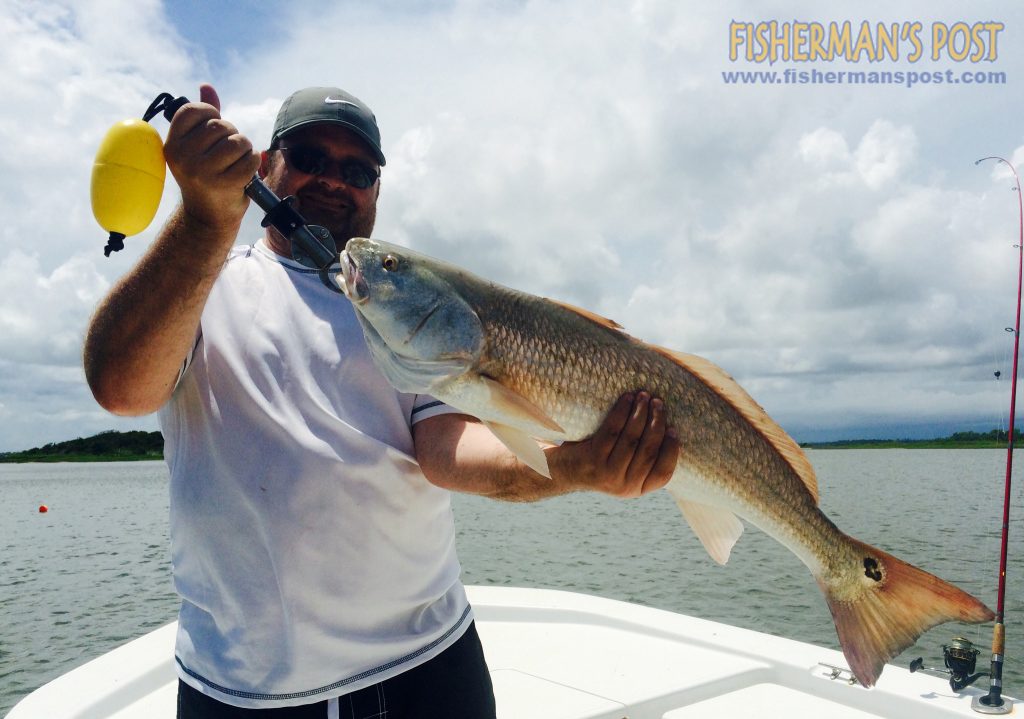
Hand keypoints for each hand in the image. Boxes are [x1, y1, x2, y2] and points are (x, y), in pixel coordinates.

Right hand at [163, 84, 259, 231]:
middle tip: (229, 151)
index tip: (215, 128)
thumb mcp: (197, 146)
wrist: (208, 216)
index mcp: (172, 144)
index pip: (194, 111)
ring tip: (238, 159)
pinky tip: (246, 171)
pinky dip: (253, 162)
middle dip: (233, 133)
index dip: (212, 113)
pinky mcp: (223, 184)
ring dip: (245, 148)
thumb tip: (206, 87)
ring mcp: (202, 172)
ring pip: (238, 141)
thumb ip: (203, 117)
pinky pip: (250, 159)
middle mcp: (183, 157)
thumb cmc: (205, 175)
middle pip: (220, 125)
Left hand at [550, 392, 679, 497]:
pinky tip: (627, 398)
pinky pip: (612, 430)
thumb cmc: (597, 461)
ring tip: (644, 396)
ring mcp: (608, 474)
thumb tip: (668, 426)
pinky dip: (622, 411)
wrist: (559, 471)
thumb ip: (642, 457)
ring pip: (632, 439)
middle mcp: (625, 487)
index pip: (664, 474)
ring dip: (641, 413)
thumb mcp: (623, 466)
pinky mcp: (592, 460)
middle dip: (657, 422)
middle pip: (649, 451)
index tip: (674, 429)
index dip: (672, 450)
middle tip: (659, 403)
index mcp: (637, 490)